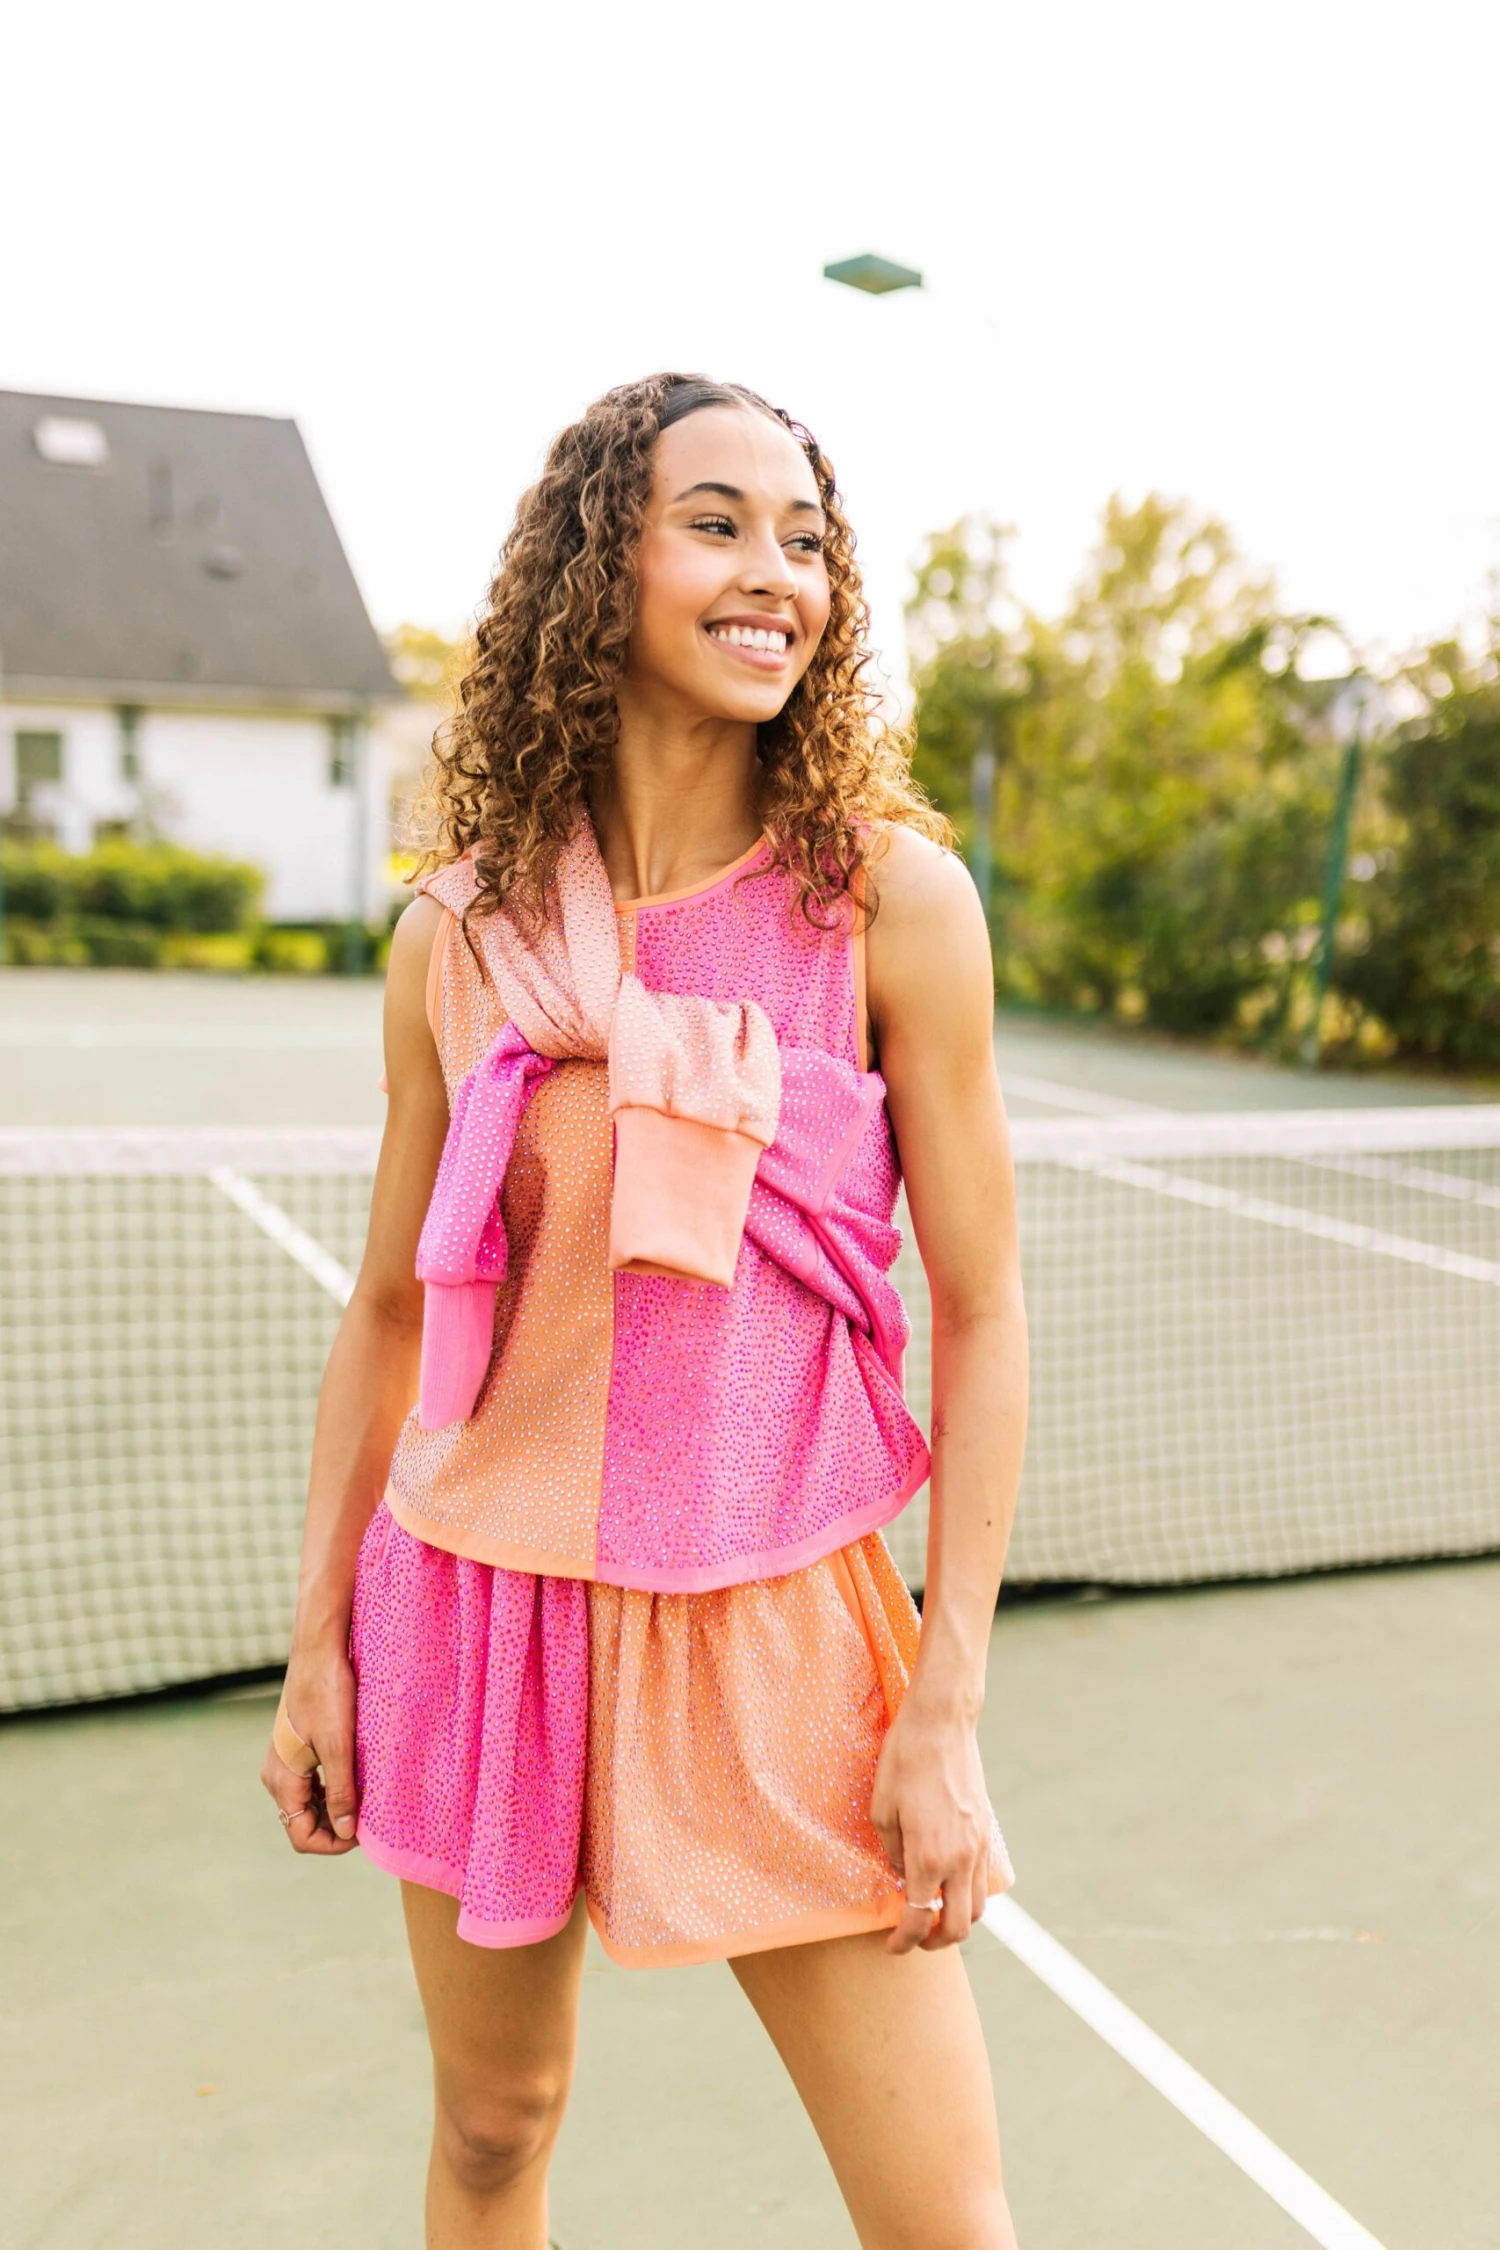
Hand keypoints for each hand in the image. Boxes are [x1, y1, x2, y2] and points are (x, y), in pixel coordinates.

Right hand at [259, 1639, 359, 1855]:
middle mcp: (276, 1775)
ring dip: (333, 1810)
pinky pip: (310, 1783)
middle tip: (368, 1818)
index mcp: (282, 1779)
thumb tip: (347, 1831)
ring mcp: (284, 1761)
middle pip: (302, 1822)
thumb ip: (341, 1791)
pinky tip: (354, 1781)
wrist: (318, 1651)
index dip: (333, 1843)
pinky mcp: (295, 1748)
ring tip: (364, 1800)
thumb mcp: (339, 1745)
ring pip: (307, 1804)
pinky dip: (330, 1791)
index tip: (363, 1833)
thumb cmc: (328, 1693)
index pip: (301, 1835)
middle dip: (334, 1828)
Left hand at [871, 1691, 992, 1953]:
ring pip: (978, 1908)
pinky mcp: (987, 1833)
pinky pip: (984, 1881)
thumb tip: (902, 1877)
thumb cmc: (904, 1761)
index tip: (892, 1946)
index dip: (904, 1942)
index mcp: (929, 1857)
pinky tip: (948, 1885)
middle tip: (914, 1938)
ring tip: (932, 1916)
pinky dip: (968, 1895)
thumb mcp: (882, 1810)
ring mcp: (978, 1847)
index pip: (920, 1920)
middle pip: (960, 1928)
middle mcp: (960, 1859)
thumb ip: (892, 1854)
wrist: (941, 1724)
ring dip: (956, 1921)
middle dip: (935, 1943)